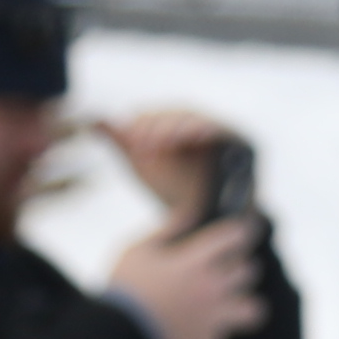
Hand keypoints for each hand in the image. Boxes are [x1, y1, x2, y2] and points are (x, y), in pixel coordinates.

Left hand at [96, 104, 232, 220]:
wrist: (206, 226)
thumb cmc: (173, 193)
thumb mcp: (144, 166)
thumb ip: (123, 143)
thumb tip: (93, 121)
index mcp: (178, 124)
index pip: (159, 114)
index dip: (143, 123)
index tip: (130, 140)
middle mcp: (203, 123)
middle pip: (178, 113)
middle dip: (158, 126)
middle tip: (141, 142)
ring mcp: (225, 131)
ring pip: (199, 118)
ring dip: (179, 126)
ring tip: (160, 141)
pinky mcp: (245, 142)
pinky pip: (226, 130)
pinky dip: (211, 129)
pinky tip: (195, 136)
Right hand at [103, 214, 271, 338]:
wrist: (114, 336)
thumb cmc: (123, 288)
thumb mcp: (139, 250)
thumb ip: (168, 229)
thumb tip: (190, 210)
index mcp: (195, 263)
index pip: (235, 236)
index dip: (244, 228)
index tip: (246, 225)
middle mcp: (212, 289)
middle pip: (249, 270)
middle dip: (240, 263)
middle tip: (226, 264)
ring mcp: (213, 319)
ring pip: (254, 308)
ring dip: (243, 301)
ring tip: (227, 300)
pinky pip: (221, 337)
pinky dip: (211, 333)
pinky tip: (195, 328)